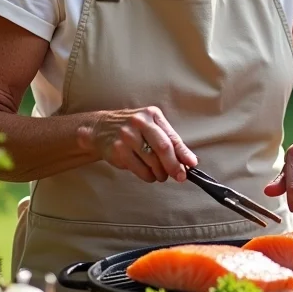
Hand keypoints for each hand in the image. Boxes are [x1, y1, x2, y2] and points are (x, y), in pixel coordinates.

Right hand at [76, 106, 196, 182]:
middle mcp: (139, 123)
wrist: (100, 128)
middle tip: (179, 176)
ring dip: (160, 173)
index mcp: (151, 115)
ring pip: (151, 161)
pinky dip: (148, 176)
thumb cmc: (132, 129)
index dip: (183, 152)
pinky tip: (148, 174)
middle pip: (162, 148)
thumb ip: (168, 140)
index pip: (171, 136)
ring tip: (161, 175)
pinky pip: (139, 169)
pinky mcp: (118, 150)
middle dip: (173, 165)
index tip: (192, 165)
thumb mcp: (150, 126)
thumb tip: (188, 160)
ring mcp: (127, 136)